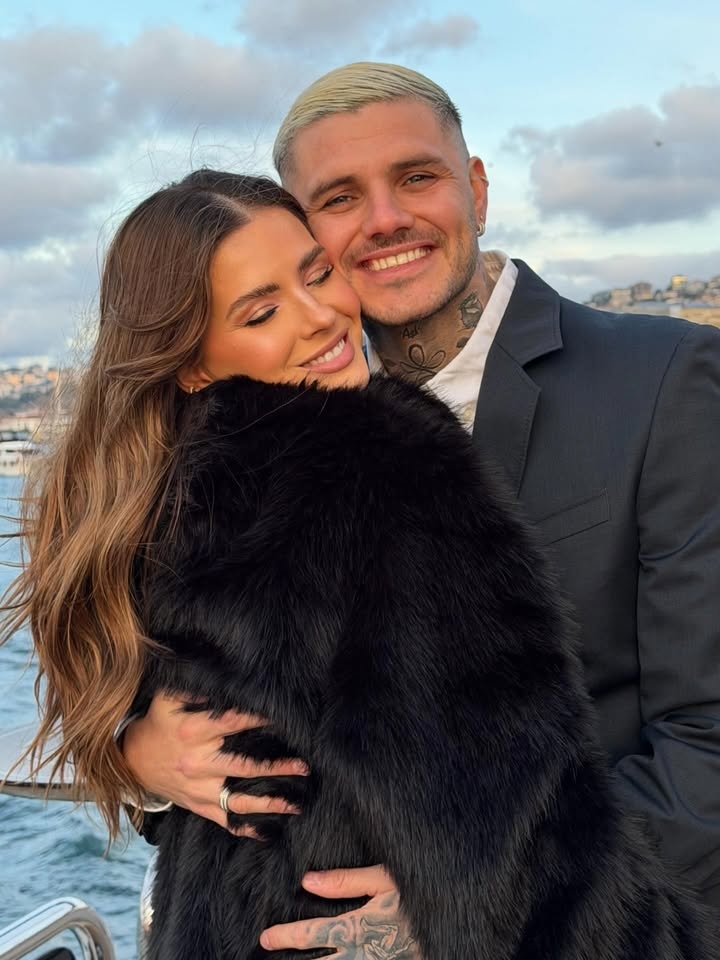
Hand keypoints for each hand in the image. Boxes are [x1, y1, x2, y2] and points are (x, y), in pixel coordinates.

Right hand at [121, 692, 307, 831]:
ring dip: (269, 803)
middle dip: (276, 767)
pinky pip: (223, 820)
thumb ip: (197, 687)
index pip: (234, 723)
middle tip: (305, 765)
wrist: (131, 760)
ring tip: (296, 803)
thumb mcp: (169, 698)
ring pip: (238, 800)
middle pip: (244, 766)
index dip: (261, 719)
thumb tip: (226, 676)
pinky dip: (245, 828)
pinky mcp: (197, 805)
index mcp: (193, 731)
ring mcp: (198, 788)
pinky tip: (268, 831)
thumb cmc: (158, 723)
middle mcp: (198, 762)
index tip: (286, 718)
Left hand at [259, 865, 420, 958]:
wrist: (454, 922)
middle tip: (265, 959)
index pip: (311, 935)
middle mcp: (362, 953)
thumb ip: (346, 880)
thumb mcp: (386, 879)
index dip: (285, 937)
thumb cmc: (419, 895)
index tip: (265, 938)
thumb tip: (308, 880)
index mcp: (358, 926)